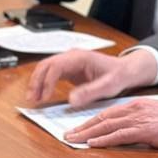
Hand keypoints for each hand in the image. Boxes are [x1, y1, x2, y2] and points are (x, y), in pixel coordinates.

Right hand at [25, 49, 157, 106]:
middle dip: (36, 81)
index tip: (44, 97)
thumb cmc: (118, 75)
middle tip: (32, 98)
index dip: (47, 81)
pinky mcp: (69, 69)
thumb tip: (71, 100)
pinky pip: (51, 74)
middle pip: (46, 65)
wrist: (125, 70)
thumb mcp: (108, 86)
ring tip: (33, 99)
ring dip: (37, 82)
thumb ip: (90, 92)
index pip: (55, 66)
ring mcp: (69, 62)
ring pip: (46, 68)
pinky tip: (41, 96)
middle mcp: (72, 56)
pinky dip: (43, 84)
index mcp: (80, 57)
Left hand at [66, 98, 157, 148]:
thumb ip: (140, 122)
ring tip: (73, 140)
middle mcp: (136, 109)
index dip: (90, 121)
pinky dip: (104, 139)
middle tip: (67, 134)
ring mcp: (141, 119)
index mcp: (137, 105)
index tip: (77, 128)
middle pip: (103, 118)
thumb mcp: (157, 117)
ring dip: (87, 134)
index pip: (108, 113)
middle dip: (83, 127)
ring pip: (107, 126)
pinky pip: (120, 135)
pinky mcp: (147, 130)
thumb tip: (126, 132)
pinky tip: (92, 143)